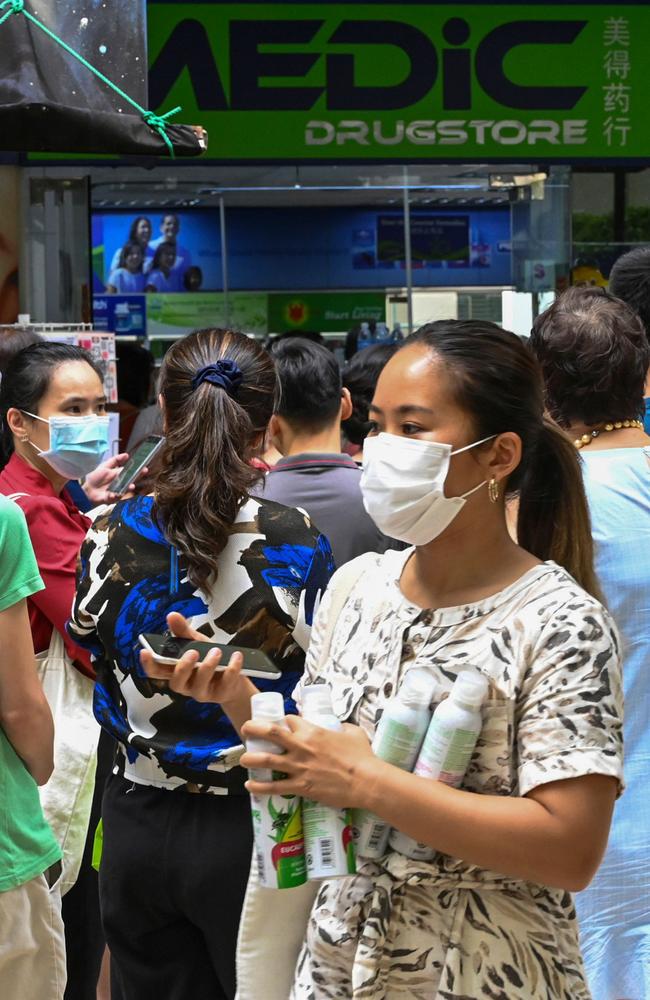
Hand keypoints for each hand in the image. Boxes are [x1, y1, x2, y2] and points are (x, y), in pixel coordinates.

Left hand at [83, 454, 145, 502]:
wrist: (86, 489)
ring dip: (128, 488)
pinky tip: (113, 494)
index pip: (131, 471)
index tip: (144, 467)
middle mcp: (120, 483)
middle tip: (143, 472)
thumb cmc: (95, 478)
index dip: (138, 469)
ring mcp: (117, 491)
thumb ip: (115, 460)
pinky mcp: (112, 498)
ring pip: (125, 489)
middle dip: (137, 476)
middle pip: (131, 479)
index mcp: (119, 474)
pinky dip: (114, 496)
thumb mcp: (105, 466)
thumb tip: (127, 455)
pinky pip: (114, 497)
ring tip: (131, 485)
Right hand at [139, 612, 249, 706]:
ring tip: (216, 651)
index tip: (145, 652)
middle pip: (176, 682)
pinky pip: (225, 683)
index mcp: (176, 671)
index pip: (156, 672)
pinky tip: (236, 657)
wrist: (234, 680)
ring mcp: (202, 692)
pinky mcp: (220, 695)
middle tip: (193, 652)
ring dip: (208, 666)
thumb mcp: (197, 643)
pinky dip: (232, 668)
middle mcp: (185, 685)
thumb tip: (171, 615)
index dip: (148, 664)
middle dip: (183, 667)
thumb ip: (184, 632)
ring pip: (199, 684)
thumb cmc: (210, 660)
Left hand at [241, 715, 375, 809]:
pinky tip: (250, 785)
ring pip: (266, 760)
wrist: (365, 781)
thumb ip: (342, 727)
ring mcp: (298, 767)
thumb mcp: (353, 732)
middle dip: (253, 728)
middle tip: (245, 729)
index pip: (289, 719)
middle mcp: (301, 746)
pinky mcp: (300, 786)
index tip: (281, 724)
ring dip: (250, 758)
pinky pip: (274, 786)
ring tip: (242, 759)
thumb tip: (338, 726)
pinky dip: (259, 786)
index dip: (283, 720)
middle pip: (269, 733)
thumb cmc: (362, 756)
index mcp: (313, 731)